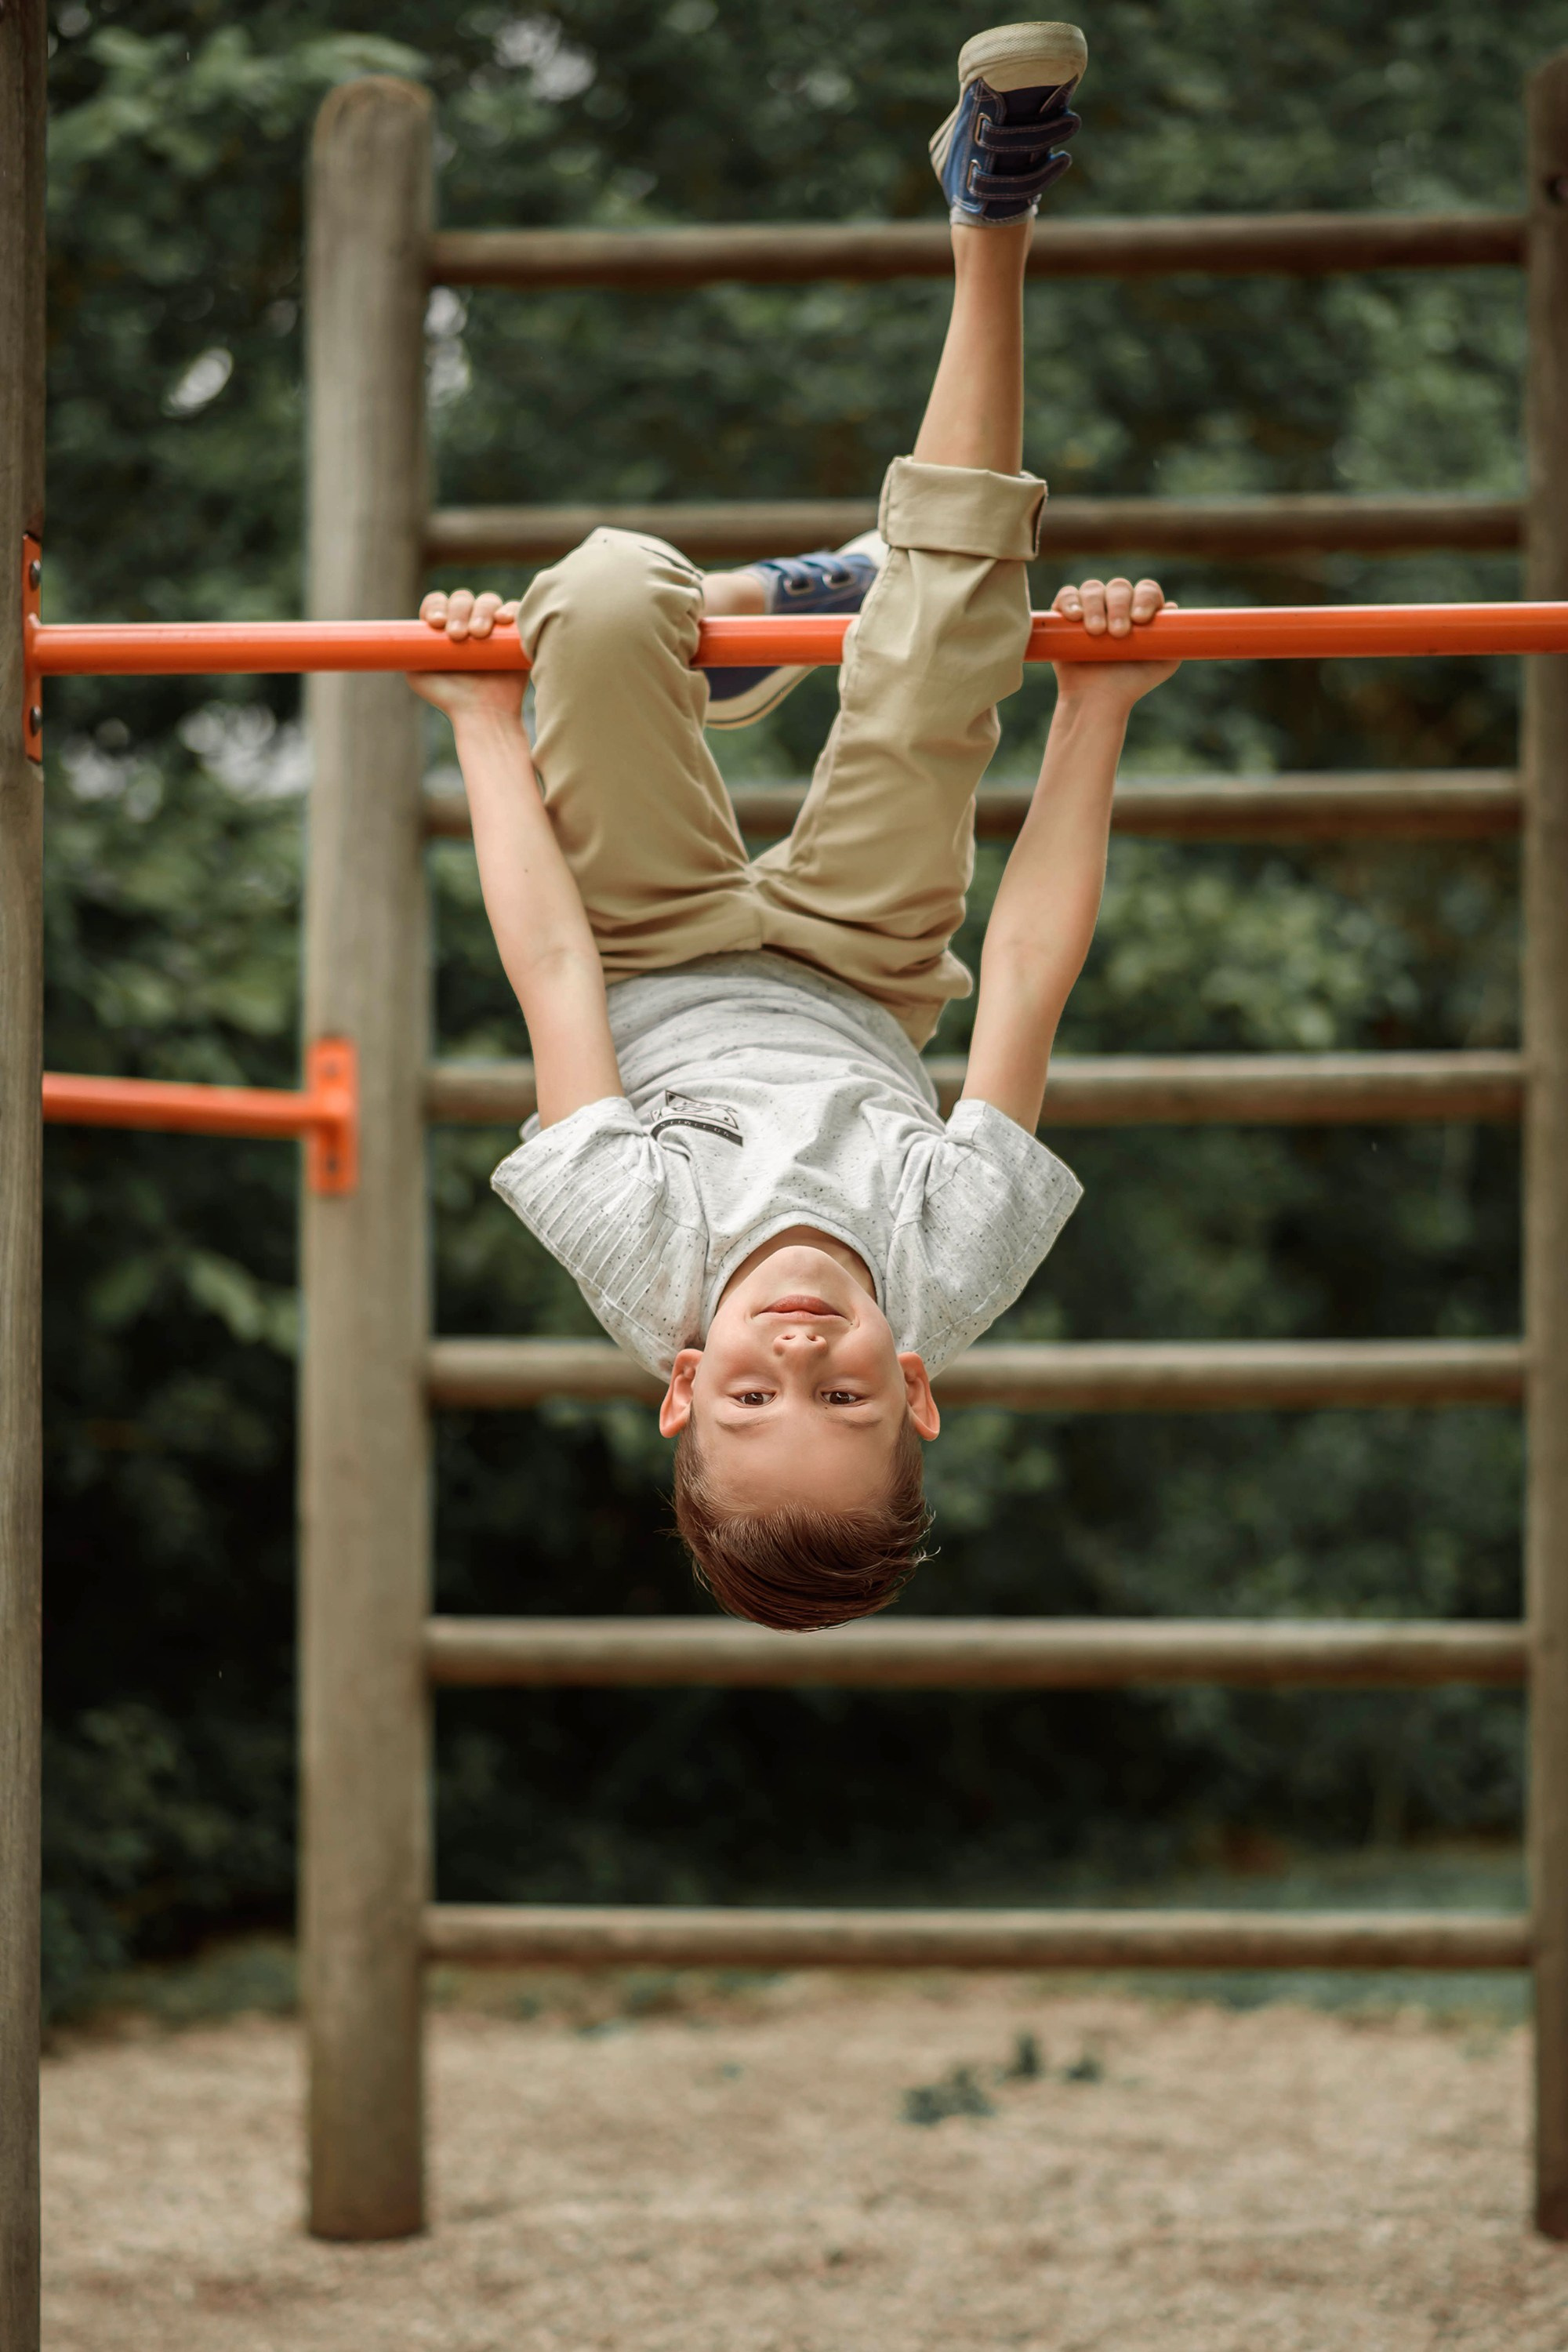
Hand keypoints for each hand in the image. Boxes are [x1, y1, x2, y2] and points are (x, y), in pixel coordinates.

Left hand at [405, 589, 524, 719]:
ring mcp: (494, 627)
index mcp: (444, 628)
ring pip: (488, 600)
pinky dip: (510, 610)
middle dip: (458, 612)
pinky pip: (516, 610)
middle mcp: (468, 623)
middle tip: (458, 637)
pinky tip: (503, 620)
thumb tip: (400, 633)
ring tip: (480, 635)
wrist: (483, 716)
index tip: (436, 624)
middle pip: (462, 599)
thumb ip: (408, 651)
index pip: (438, 602)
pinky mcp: (516, 634)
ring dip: (482, 611)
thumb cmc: (450, 699)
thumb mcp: (418, 674)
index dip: (437, 606)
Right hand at [1049, 575, 1181, 703]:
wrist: (1097, 702)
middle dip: (1119, 605)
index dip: (1145, 598)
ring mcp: (1090, 609)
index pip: (1146, 590)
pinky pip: (1066, 595)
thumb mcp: (1162, 664)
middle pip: (1119, 586)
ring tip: (1096, 632)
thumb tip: (1171, 606)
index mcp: (1140, 611)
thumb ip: (1174, 639)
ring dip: (1096, 605)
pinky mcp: (1064, 618)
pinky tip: (1075, 617)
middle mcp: (1116, 606)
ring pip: (1093, 588)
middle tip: (1117, 633)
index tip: (1140, 619)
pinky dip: (1069, 601)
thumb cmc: (1130, 685)